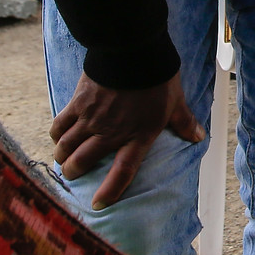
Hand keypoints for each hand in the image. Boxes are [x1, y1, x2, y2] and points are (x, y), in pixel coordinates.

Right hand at [51, 74, 205, 210]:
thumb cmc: (157, 77)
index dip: (109, 191)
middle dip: (74, 171)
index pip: (122, 172)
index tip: (98, 204)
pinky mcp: (78, 103)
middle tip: (72, 173)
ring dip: (62, 155)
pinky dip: (56, 133)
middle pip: (84, 161)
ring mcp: (91, 119)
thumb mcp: (175, 102)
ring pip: (67, 146)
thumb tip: (197, 136)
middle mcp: (111, 132)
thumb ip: (183, 122)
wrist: (134, 50)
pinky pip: (59, 125)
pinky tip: (57, 136)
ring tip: (62, 158)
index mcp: (137, 136)